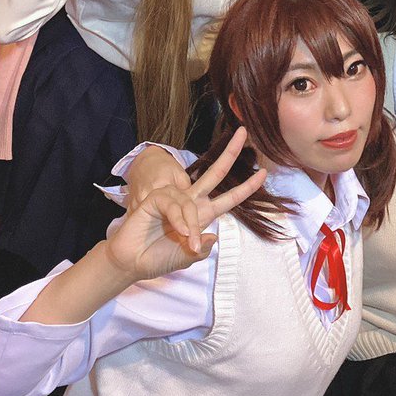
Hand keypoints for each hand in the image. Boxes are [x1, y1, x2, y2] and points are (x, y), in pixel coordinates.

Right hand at [104, 128, 266, 281]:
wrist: (132, 262)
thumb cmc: (157, 258)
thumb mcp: (186, 258)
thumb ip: (201, 251)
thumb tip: (212, 237)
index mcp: (201, 216)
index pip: (228, 199)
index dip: (246, 188)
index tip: (263, 174)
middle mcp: (190, 203)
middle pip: (215, 173)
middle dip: (230, 153)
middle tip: (244, 133)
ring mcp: (174, 198)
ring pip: (192, 204)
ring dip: (190, 225)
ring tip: (185, 242)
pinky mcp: (157, 198)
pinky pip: (175, 205)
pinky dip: (179, 220)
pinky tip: (176, 232)